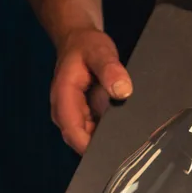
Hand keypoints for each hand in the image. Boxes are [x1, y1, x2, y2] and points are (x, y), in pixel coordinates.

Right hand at [52, 27, 132, 152]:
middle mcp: (64, 111)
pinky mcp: (82, 116)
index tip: (112, 151)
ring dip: (105, 141)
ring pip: (87, 139)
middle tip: (127, 150)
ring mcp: (73, 115)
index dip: (90, 147)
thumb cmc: (86, 46)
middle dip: (100, 148)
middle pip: (79, 141)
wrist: (79, 42)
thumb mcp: (100, 52)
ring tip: (128, 142)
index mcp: (63, 98)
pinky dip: (106, 133)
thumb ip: (110, 69)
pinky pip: (93, 132)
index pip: (73, 132)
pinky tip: (123, 132)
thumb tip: (122, 90)